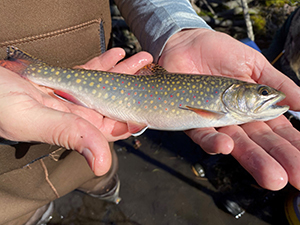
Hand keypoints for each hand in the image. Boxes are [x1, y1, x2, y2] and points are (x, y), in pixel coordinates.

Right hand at [0, 48, 152, 175]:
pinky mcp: (61, 80)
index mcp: (71, 127)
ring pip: (104, 85)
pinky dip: (103, 63)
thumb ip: (68, 135)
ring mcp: (70, 95)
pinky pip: (88, 72)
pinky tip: (117, 55)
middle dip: (134, 86)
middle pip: (112, 102)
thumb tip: (102, 164)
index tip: (150, 105)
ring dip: (124, 71)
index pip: (110, 127)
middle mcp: (74, 113)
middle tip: (151, 70)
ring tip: (142, 58)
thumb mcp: (32, 119)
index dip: (131, 117)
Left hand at [159, 28, 299, 189]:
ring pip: (235, 144)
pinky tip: (227, 146)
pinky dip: (213, 141)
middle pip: (259, 143)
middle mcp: (235, 118)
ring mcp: (214, 120)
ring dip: (252, 159)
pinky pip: (202, 134)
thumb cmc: (220, 53)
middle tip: (295, 178)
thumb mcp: (254, 65)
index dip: (292, 146)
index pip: (277, 130)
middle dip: (278, 160)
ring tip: (271, 176)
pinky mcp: (192, 119)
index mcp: (253, 107)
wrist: (187, 43)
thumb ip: (276, 83)